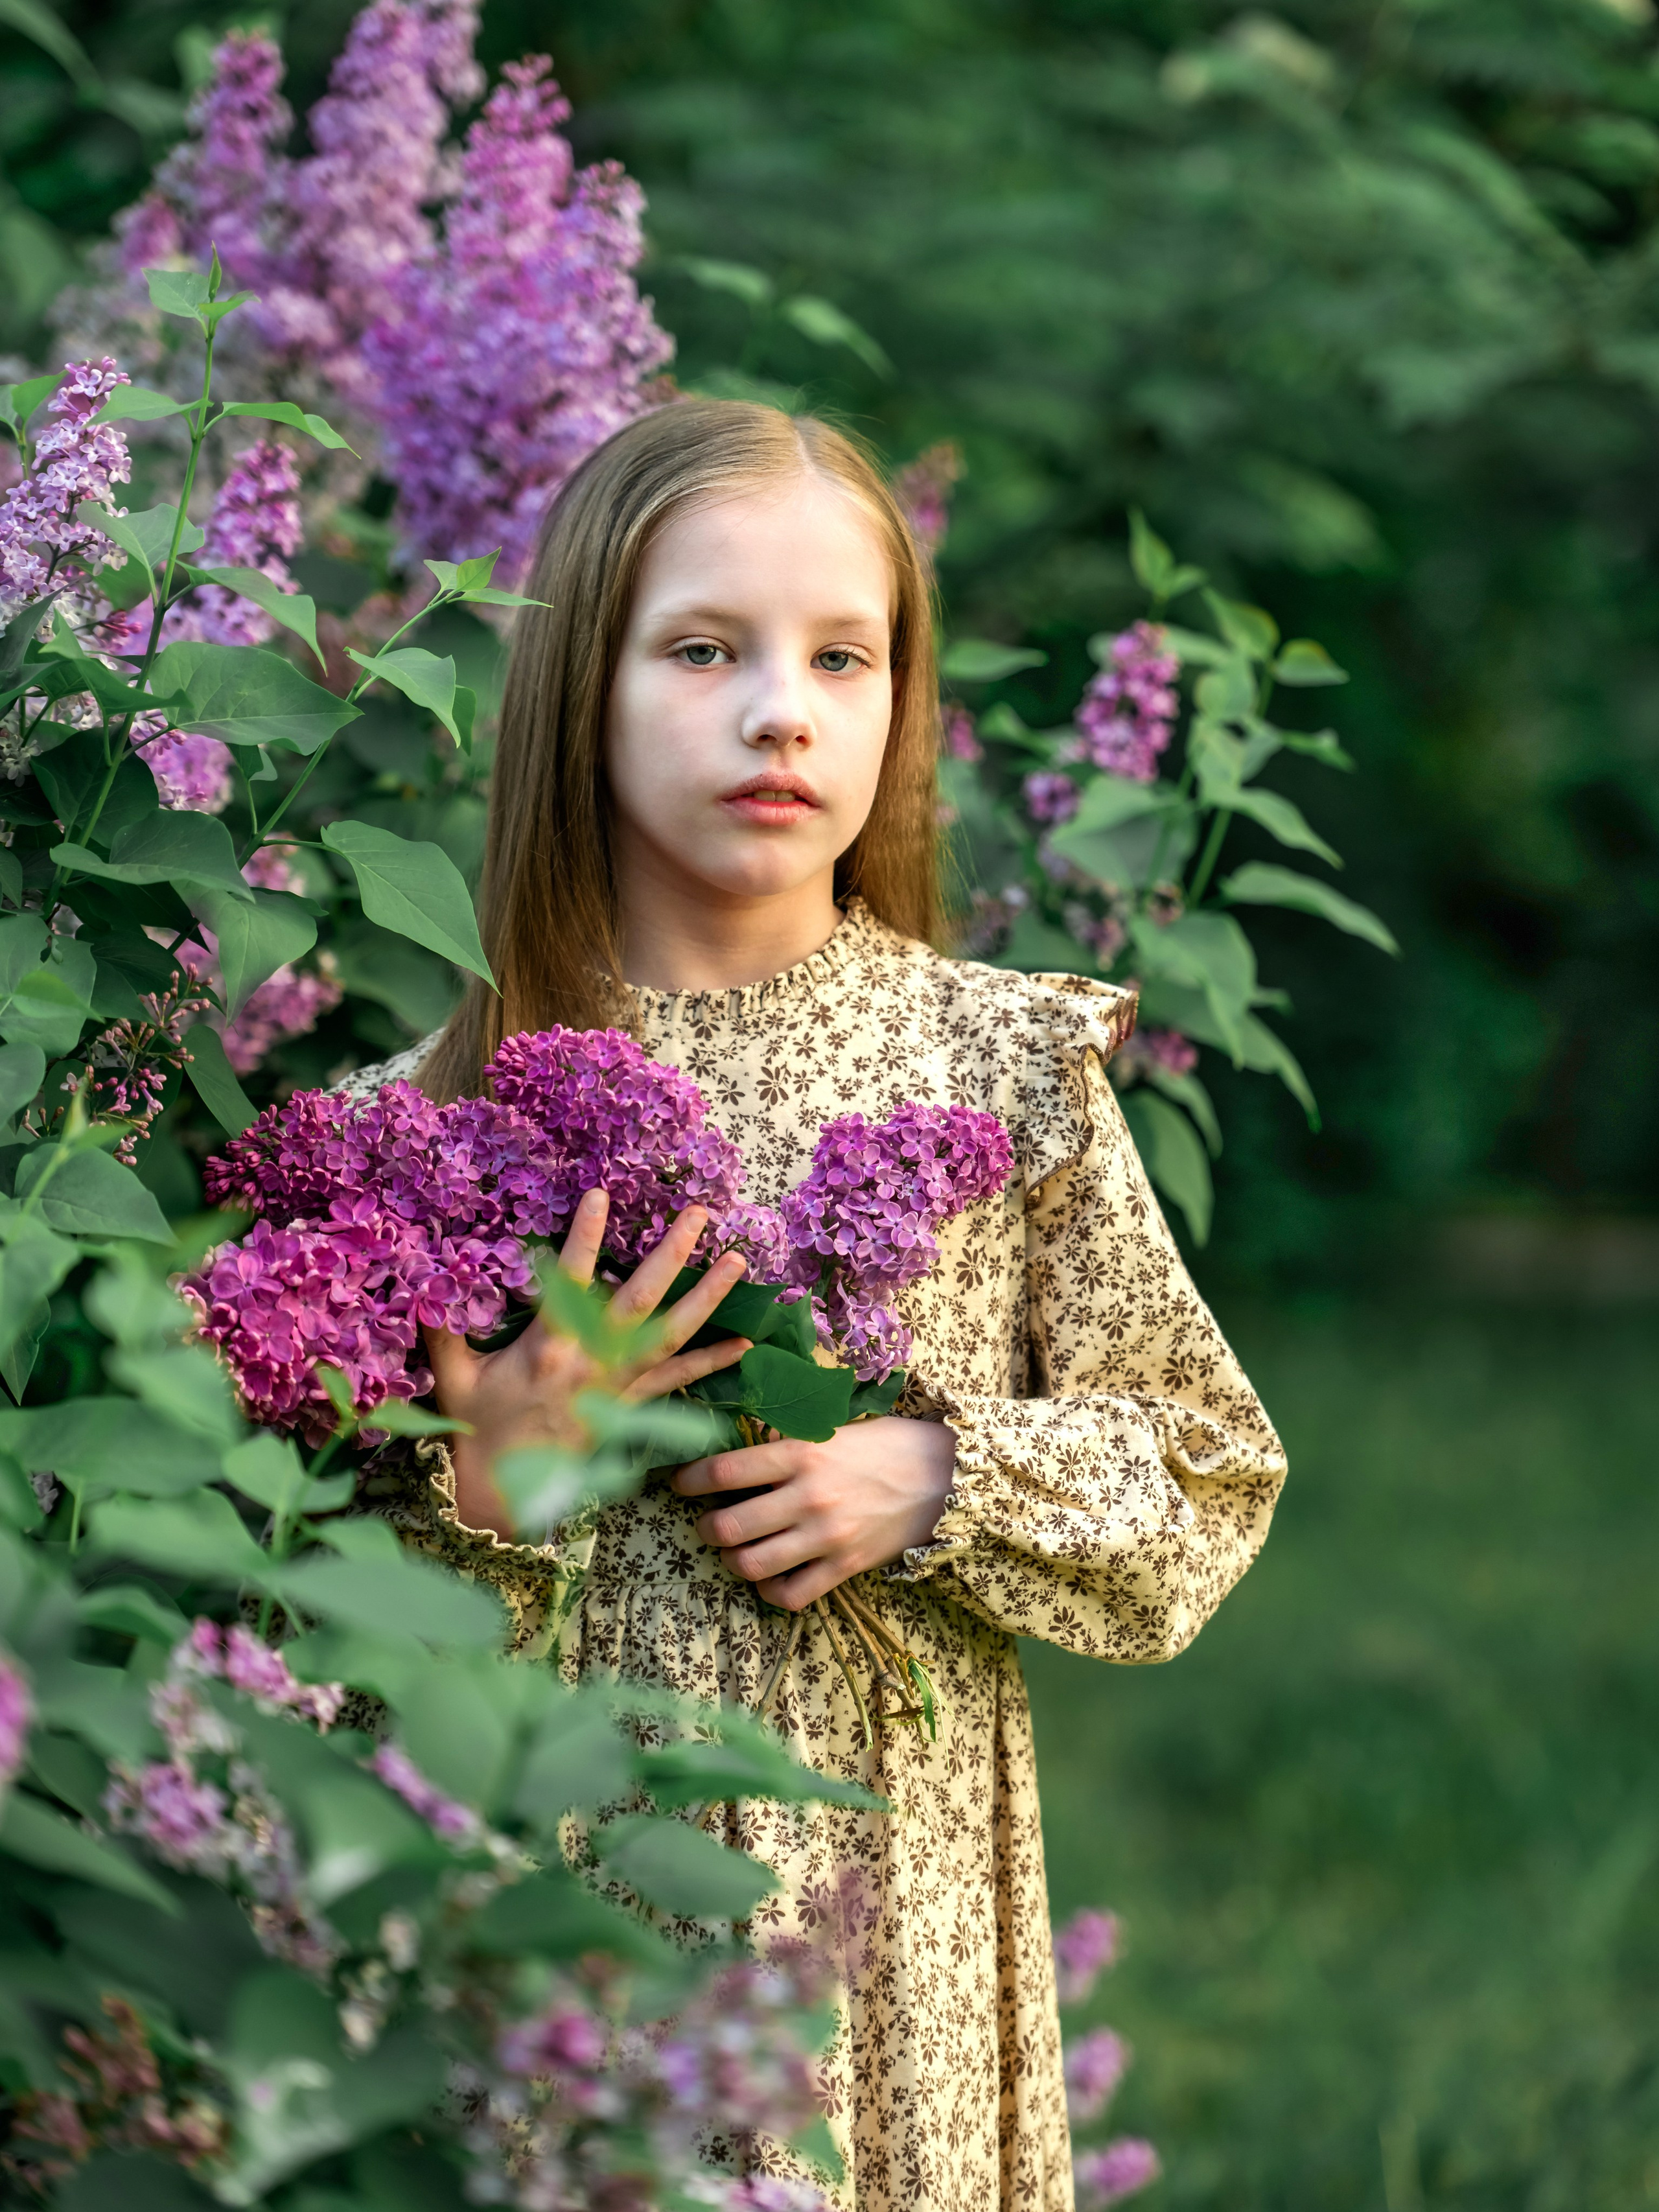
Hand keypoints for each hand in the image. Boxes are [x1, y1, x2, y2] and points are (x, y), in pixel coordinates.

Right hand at [425, 1190, 752, 1541]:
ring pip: (672, 1336)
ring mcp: (617, 1386)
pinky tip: (745, 1344)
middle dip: (671, 1254)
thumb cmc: (477, 1430)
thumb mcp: (454, 1377)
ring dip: (707, 1298)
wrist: (503, 1494)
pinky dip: (712, 1362)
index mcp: (547, 1348)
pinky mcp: (630, 1408)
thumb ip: (444, 1330)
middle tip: (699, 1214)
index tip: (599, 1195)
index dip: (583, 1238)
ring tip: (738, 1263)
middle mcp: (591, 1363)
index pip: (569, 1281)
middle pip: (640, 1301)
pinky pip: (679, 1383)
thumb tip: (424, 1286)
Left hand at [672, 1414, 957, 1610]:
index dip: (690, 1479)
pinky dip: (770, 1592)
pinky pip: (791, 1595)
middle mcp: (808, 1496)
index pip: (725, 1470)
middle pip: (729, 1526)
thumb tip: (744, 1443)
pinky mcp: (845, 1566)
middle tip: (706, 1523)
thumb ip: (787, 1438)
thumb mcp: (832, 1428)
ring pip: (752, 1565)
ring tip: (733, 1550)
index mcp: (801, 1453)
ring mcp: (826, 1536)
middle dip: (705, 1528)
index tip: (679, 1483)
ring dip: (731, 1560)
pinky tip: (768, 1578)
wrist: (942, 1476)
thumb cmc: (883, 1444)